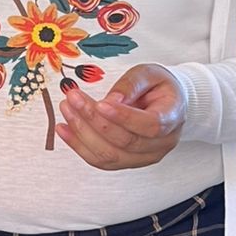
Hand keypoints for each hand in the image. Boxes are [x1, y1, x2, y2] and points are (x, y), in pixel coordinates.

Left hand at [55, 63, 185, 170]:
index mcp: (172, 118)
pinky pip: (100, 161)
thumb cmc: (157, 86)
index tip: (100, 103)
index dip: (124, 117)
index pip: (150, 126)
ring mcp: (144, 157)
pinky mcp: (126, 162)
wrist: (164, 103)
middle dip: (94, 120)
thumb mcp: (148, 73)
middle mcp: (161, 144)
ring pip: (110, 155)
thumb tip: (111, 100)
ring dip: (82, 133)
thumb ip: (131, 84)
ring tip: (67, 109)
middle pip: (125, 141)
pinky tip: (63, 129)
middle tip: (73, 98)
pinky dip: (78, 146)